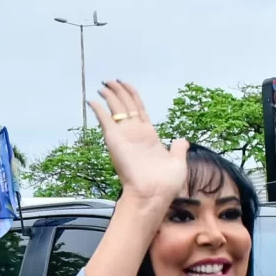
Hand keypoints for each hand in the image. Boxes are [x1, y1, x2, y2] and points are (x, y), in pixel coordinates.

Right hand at [88, 81, 187, 203]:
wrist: (153, 195)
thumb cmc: (165, 184)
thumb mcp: (178, 162)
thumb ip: (178, 149)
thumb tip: (182, 139)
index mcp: (149, 137)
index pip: (139, 111)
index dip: (133, 97)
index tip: (127, 86)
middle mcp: (135, 134)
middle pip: (126, 106)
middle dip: (119, 92)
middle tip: (111, 81)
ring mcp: (124, 136)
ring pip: (116, 109)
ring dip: (110, 95)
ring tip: (105, 84)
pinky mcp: (114, 140)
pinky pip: (105, 120)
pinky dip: (99, 109)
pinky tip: (93, 100)